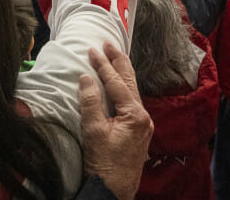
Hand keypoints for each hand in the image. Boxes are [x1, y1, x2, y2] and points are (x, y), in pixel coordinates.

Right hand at [79, 43, 153, 199]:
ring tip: (113, 58)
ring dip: (122, 73)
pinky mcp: (137, 132)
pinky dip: (123, 88)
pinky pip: (131, 101)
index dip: (103, 65)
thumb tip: (86, 78)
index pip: (117, 83)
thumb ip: (90, 102)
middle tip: (109, 44)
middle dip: (118, 62)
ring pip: (132, 91)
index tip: (92, 50)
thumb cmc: (104, 164)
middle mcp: (143, 117)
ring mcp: (143, 125)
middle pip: (130, 82)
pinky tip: (117, 85)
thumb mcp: (94, 131)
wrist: (113, 191)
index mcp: (135, 115)